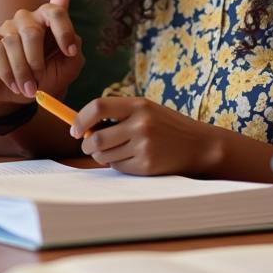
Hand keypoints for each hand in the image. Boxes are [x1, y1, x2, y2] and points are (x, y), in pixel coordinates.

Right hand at [0, 0, 83, 113]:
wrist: (11, 96)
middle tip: (37, 84)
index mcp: (47, 21)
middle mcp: (26, 19)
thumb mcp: (63, 73)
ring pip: (11, 43)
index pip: (56, 11)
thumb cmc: (40, 79)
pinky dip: (5, 72)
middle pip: (31, 31)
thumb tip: (75, 42)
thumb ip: (75, 57)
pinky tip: (12, 84)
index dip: (64, 30)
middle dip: (36, 62)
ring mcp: (4, 27)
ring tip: (26, 90)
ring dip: (21, 72)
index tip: (70, 52)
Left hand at [72, 97, 220, 175]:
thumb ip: (118, 115)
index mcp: (139, 105)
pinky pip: (118, 167)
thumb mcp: (146, 110)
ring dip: (103, 156)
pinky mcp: (146, 166)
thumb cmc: (166, 126)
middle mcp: (141, 125)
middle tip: (90, 144)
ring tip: (117, 150)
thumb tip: (82, 128)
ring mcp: (144, 146)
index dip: (81, 119)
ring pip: (104, 156)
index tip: (74, 129)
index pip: (98, 107)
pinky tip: (132, 158)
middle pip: (96, 138)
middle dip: (88, 144)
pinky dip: (118, 164)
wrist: (199, 145)